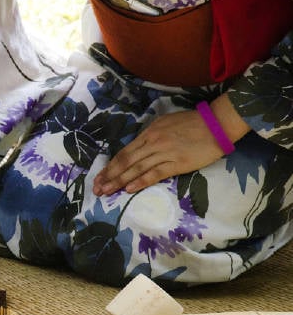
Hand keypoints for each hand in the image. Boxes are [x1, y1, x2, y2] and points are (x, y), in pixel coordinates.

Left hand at [93, 94, 250, 195]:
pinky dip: (141, 181)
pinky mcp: (177, 163)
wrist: (217, 123)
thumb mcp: (166, 123)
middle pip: (126, 161)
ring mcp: (164, 153)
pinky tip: (129, 189)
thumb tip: (138, 148)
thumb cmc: (192, 123)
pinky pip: (155, 173)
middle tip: (97, 188)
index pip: (124, 152)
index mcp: (149, 132)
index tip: (99, 177)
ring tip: (107, 191)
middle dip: (109, 176)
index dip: (110, 166)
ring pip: (136, 168)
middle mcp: (153, 142)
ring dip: (119, 181)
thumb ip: (150, 136)